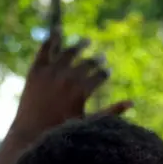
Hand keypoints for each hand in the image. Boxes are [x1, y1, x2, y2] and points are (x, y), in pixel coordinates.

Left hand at [7, 32, 129, 143]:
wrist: (29, 133)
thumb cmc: (61, 131)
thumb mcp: (88, 122)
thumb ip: (111, 111)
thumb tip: (133, 102)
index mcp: (81, 91)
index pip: (100, 75)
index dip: (105, 72)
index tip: (107, 71)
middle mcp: (67, 78)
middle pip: (87, 62)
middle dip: (97, 60)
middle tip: (101, 58)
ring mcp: (50, 73)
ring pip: (69, 51)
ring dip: (80, 45)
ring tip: (86, 41)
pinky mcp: (36, 70)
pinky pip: (46, 49)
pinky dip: (52, 38)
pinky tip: (58, 29)